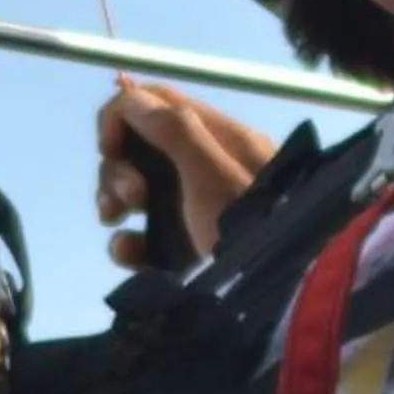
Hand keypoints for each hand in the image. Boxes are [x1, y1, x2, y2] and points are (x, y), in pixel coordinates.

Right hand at [95, 79, 273, 267]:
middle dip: (118, 168)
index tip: (109, 148)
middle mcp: (206, 167)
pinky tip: (130, 253)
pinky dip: (128, 241)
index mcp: (221, 138)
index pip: (159, 100)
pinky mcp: (185, 250)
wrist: (284, 296)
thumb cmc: (248, 227)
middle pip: (140, 147)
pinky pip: (143, 236)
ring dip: (114, 199)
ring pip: (136, 190)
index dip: (121, 115)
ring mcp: (195, 210)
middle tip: (132, 198)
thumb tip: (132, 98)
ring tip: (117, 220)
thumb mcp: (213, 174)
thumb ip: (174, 131)